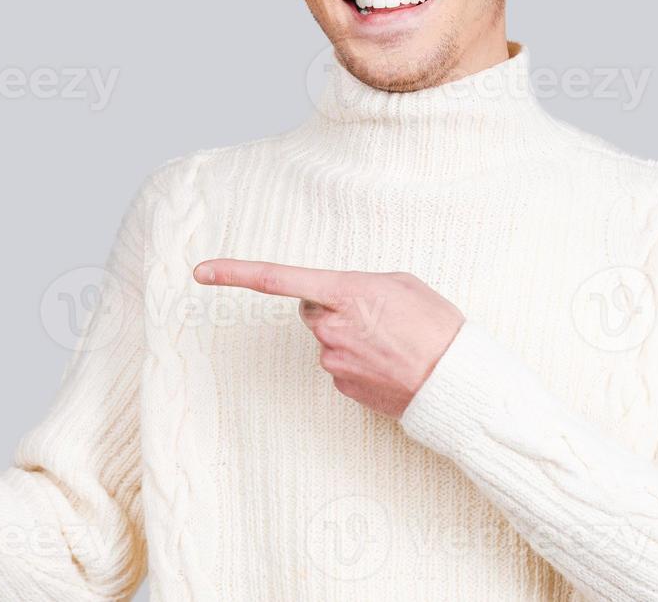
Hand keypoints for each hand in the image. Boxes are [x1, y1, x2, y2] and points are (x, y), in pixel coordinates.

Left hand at [191, 259, 463, 419]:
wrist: (457, 383)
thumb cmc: (436, 325)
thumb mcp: (401, 284)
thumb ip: (359, 285)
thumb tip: (338, 298)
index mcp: (344, 292)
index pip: (276, 279)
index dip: (234, 273)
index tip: (200, 271)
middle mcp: (330, 327)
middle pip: (311, 310)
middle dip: (333, 308)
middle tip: (377, 316)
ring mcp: (333, 360)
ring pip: (327, 339)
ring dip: (351, 336)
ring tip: (391, 343)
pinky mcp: (341, 386)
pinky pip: (339, 364)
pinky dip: (358, 361)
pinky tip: (387, 364)